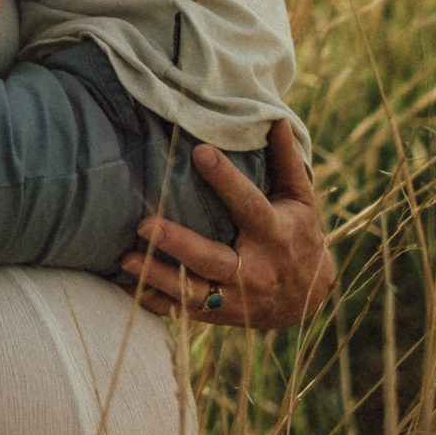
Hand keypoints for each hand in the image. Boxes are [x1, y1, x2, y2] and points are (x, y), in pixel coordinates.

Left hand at [119, 120, 334, 329]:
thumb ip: (286, 161)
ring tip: (125, 258)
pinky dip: (155, 302)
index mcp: (275, 233)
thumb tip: (274, 119)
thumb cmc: (299, 235)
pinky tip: (127, 287)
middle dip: (179, 243)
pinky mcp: (221, 315)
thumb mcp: (300, 199)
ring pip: (194, 292)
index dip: (227, 180)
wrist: (310, 299)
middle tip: (144, 223)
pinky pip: (184, 312)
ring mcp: (237, 297)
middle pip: (213, 258)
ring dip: (158, 276)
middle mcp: (256, 269)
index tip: (200, 152)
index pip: (249, 204)